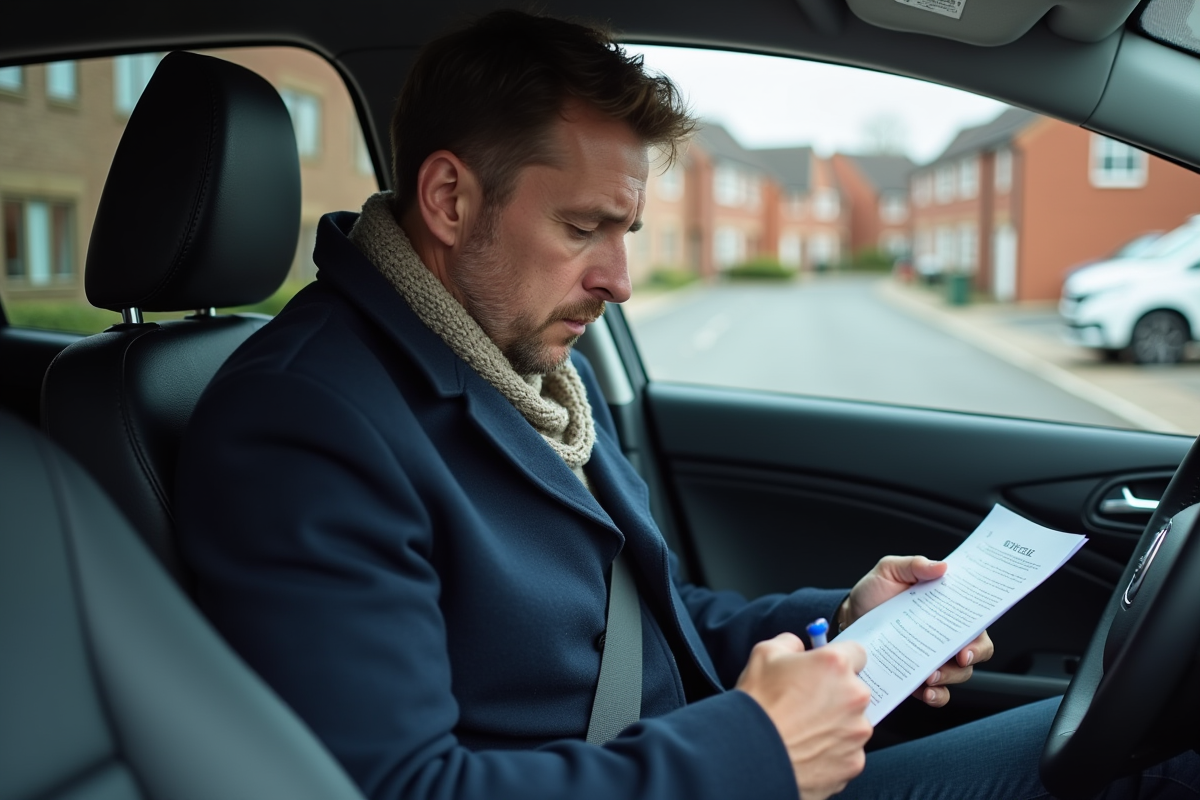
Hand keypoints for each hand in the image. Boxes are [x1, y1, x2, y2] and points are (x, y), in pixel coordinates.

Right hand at [736, 633, 871, 799]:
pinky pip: (848, 752)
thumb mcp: (764, 653)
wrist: (750, 754)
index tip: (826, 670)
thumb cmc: (757, 703)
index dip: (839, 661)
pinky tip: (808, 750)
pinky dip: (832, 752)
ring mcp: (857, 732)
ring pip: (853, 723)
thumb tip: (799, 648)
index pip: (857, 653)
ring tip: (804, 731)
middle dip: (837, 694)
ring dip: (836, 724)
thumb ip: (791, 643)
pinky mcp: (853, 762)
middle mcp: (854, 697)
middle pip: (856, 690)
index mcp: (836, 665)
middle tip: (808, 703)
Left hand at [839, 555, 994, 706]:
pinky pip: (938, 693)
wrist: (849, 617)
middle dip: (972, 656)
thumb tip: (941, 566)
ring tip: (932, 675)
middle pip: (977, 649)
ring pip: (960, 673)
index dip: (980, 630)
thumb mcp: (890, 570)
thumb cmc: (874, 592)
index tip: (972, 637)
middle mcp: (947, 634)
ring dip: (950, 677)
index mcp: (947, 607)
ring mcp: (935, 657)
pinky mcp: (919, 677)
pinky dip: (938, 696)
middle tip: (959, 658)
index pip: (977, 619)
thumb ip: (914, 566)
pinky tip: (927, 692)